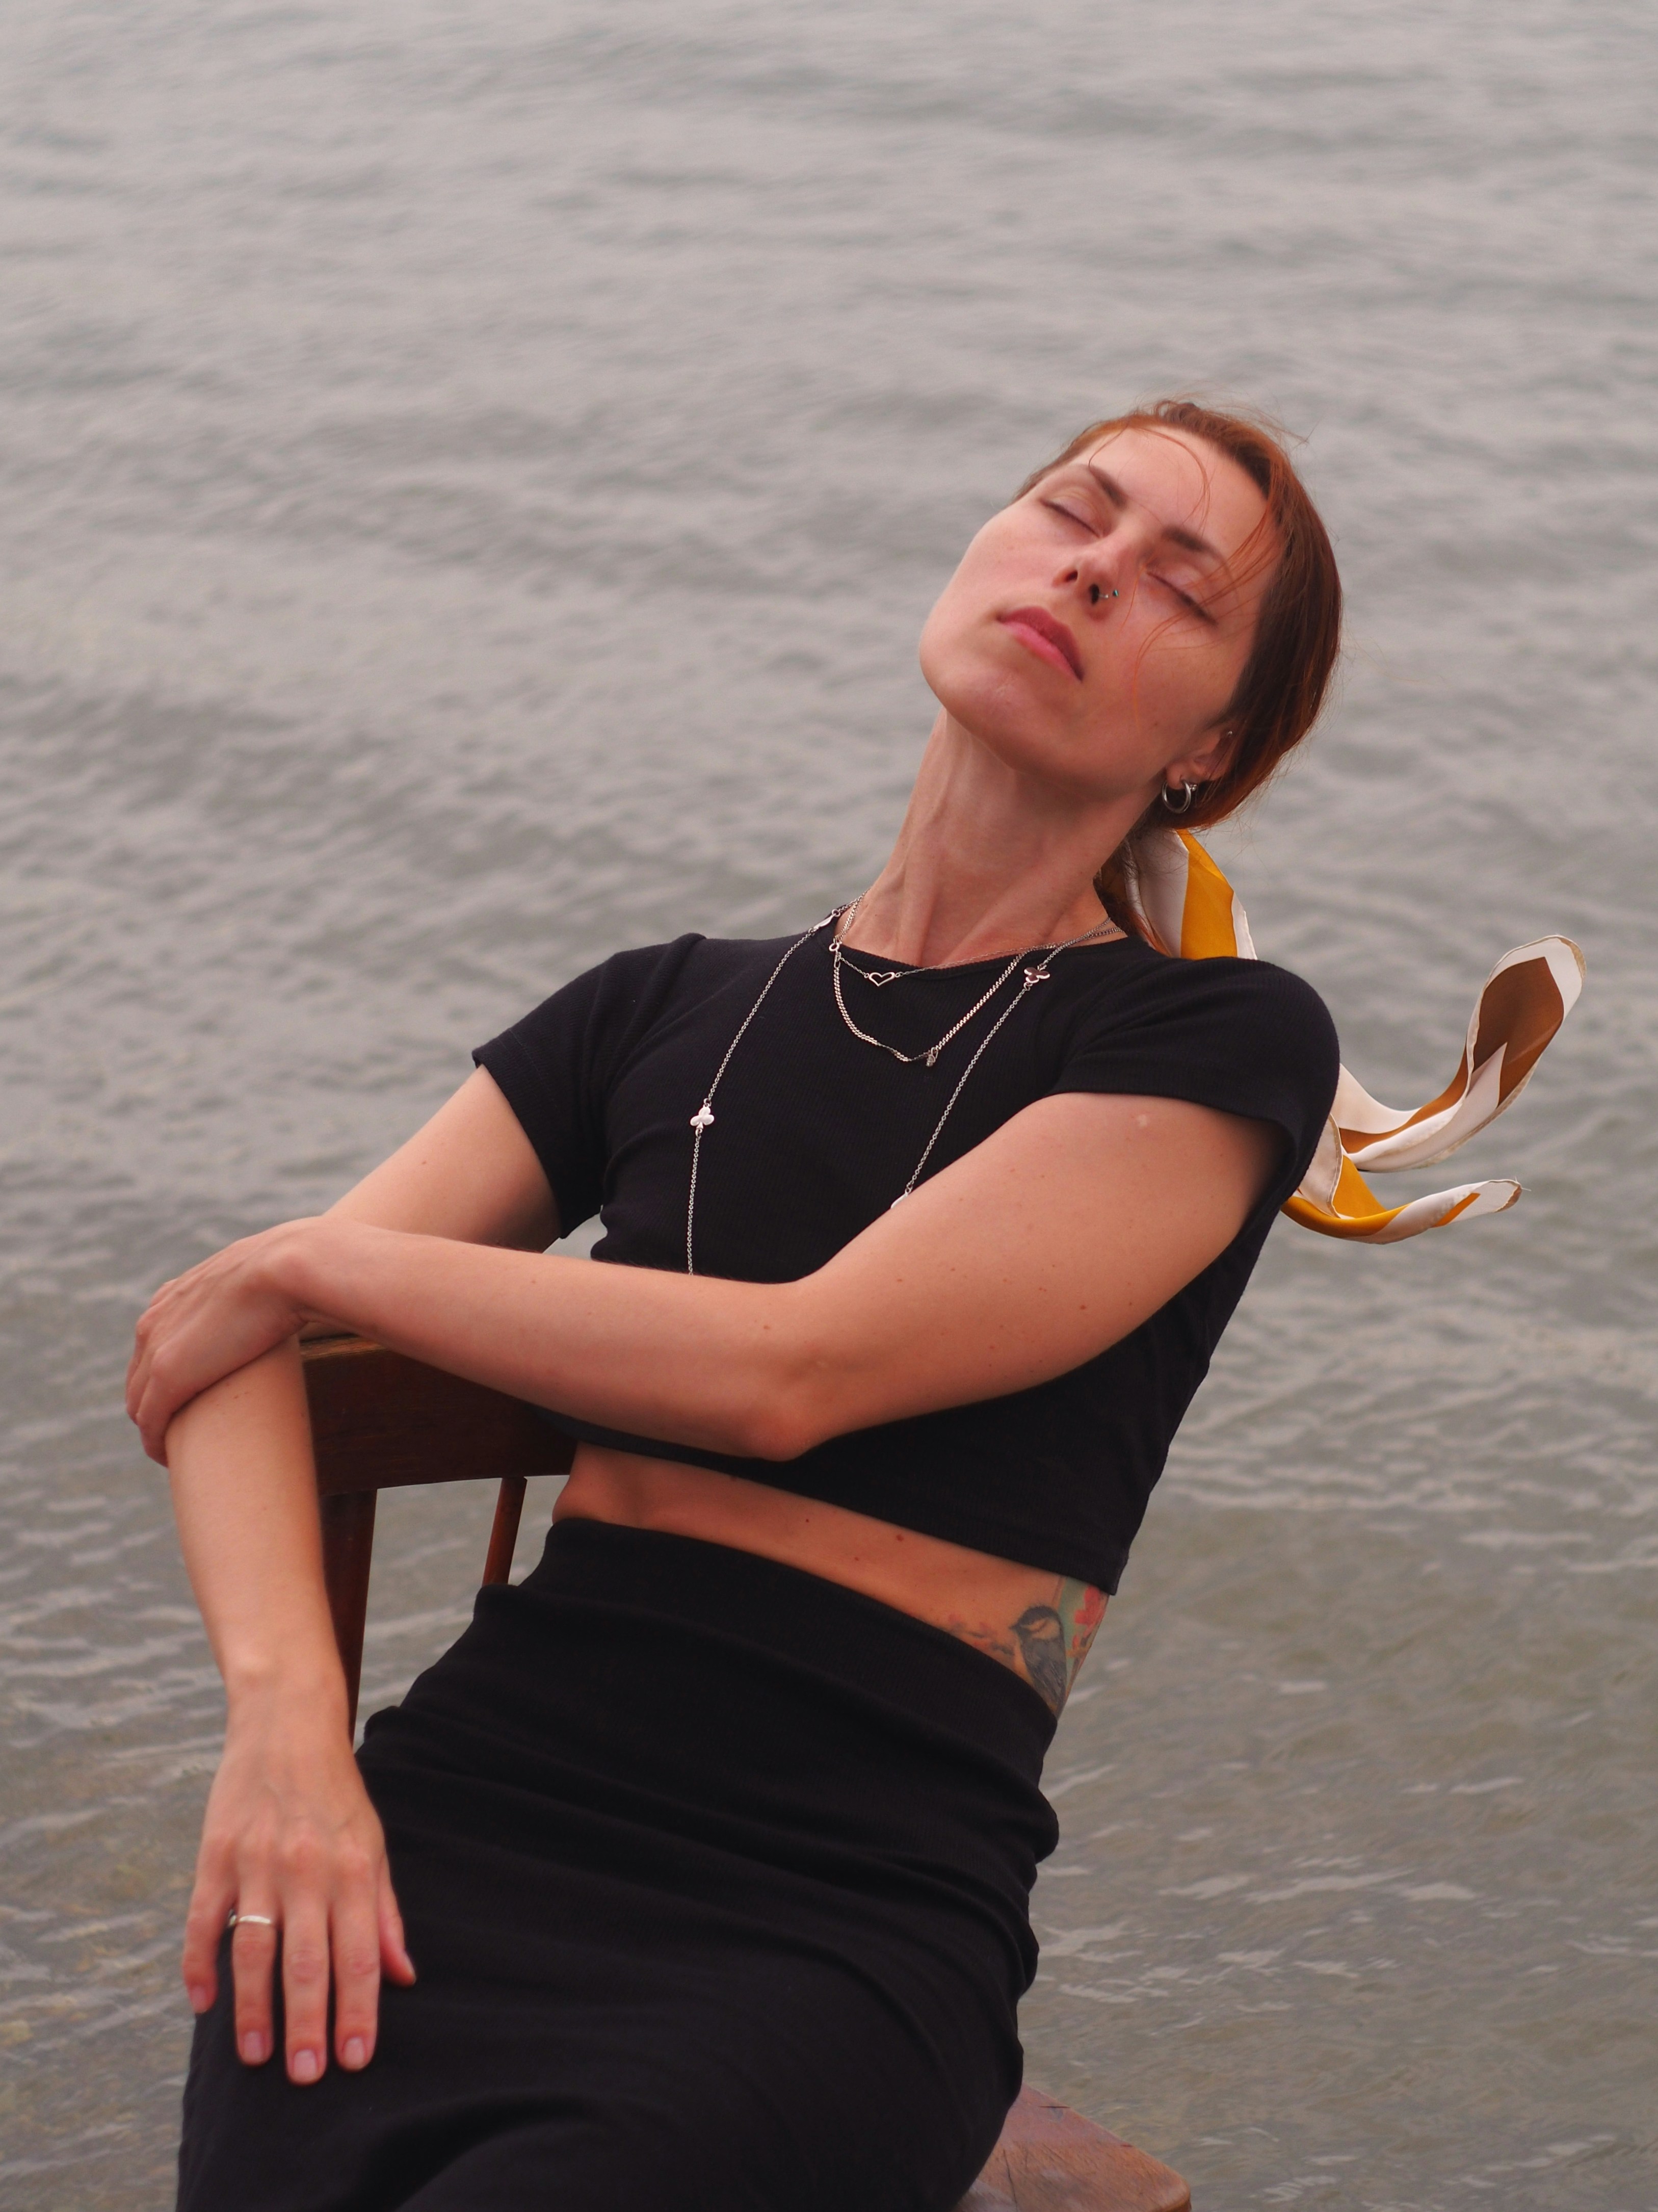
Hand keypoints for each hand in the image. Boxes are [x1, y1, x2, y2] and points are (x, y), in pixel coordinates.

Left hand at [127, 1221, 318, 1462]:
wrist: (289, 1268)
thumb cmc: (294, 1270)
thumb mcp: (266, 1276)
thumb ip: (266, 1287)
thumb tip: (302, 1295)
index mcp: (175, 1295)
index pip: (154, 1344)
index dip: (168, 1374)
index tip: (193, 1395)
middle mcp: (155, 1320)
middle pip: (139, 1376)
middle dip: (155, 1407)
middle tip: (186, 1430)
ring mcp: (157, 1350)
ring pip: (139, 1404)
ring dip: (155, 1430)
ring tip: (182, 1449)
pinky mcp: (168, 1379)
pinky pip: (150, 1424)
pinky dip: (156, 1444)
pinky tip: (171, 1459)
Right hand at [183, 1695, 415, 2082]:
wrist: (287, 1725)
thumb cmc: (338, 1794)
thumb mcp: (374, 1845)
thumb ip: (385, 1913)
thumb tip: (404, 1975)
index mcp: (352, 1869)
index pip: (358, 1956)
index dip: (358, 2012)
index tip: (355, 2061)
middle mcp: (306, 1870)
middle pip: (306, 1963)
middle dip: (307, 2026)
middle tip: (307, 2078)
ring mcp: (256, 1864)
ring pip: (252, 1952)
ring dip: (253, 2011)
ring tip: (256, 2059)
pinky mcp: (215, 1857)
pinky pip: (202, 1924)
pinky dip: (199, 1967)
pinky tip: (204, 2006)